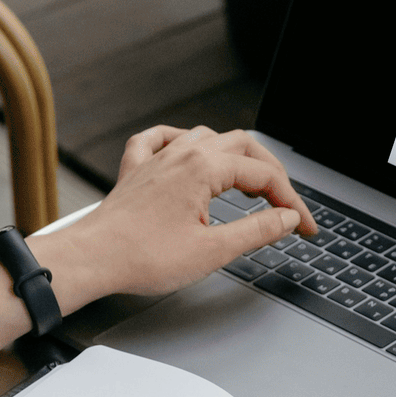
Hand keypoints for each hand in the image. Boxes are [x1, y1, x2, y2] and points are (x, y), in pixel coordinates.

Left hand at [52, 124, 316, 302]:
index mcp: (204, 168)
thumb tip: (286, 219)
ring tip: (247, 179)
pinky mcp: (135, 171)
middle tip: (285, 202)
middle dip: (270, 173)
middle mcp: (181, 154)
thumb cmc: (142, 257)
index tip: (304, 225)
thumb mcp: (213, 251)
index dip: (291, 201)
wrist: (92, 259)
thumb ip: (257, 231)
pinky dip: (178, 140)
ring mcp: (156, 159)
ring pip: (205, 137)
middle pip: (242, 145)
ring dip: (232, 154)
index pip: (263, 175)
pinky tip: (183, 148)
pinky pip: (158, 139)